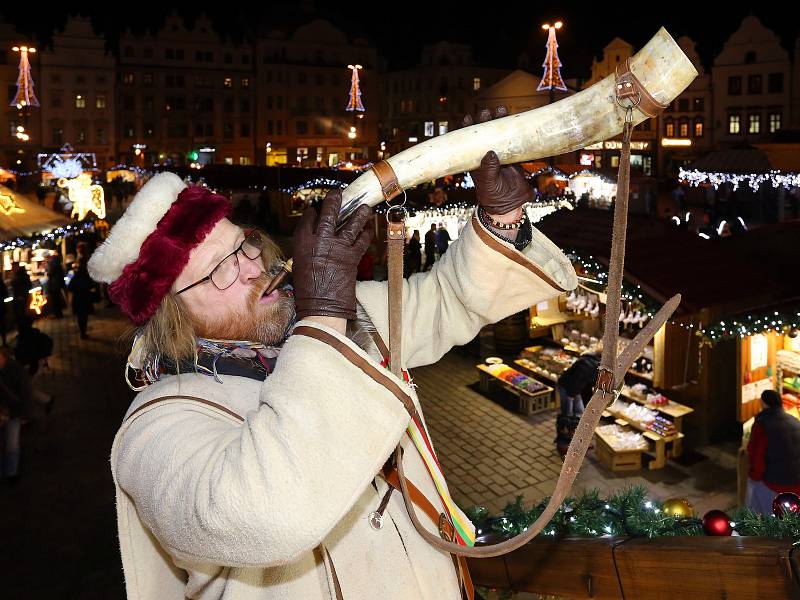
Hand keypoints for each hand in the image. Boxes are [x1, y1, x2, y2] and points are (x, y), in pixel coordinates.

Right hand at [292, 190, 372, 320]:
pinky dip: (366, 234)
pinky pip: (362, 241)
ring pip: (351, 223)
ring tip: (364, 207)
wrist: (321, 306)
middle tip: (338, 194)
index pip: (308, 220)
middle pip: (329, 214)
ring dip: (359, 213)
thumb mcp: (299, 265)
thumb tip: (313, 241)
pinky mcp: (352, 256)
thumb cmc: (307, 290)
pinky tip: (368, 229)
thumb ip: (306, 249)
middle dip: (334, 200)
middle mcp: (320, 240)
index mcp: (303, 243)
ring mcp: (338, 247)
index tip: (314, 209)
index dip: (312, 212)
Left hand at [466, 106, 531, 216]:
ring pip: (498, 132)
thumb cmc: (493, 196)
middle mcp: (485, 154)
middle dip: (484, 120)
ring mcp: (500, 153)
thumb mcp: (488, 183)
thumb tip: (490, 153)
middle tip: (486, 113)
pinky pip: (513, 139)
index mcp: (474, 160)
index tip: (468, 118)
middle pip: (483, 132)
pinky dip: (513, 129)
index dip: (468, 128)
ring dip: (499, 120)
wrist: (510, 204)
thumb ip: (488, 169)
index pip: (468, 141)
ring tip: (500, 110)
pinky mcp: (513, 155)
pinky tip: (514, 119)